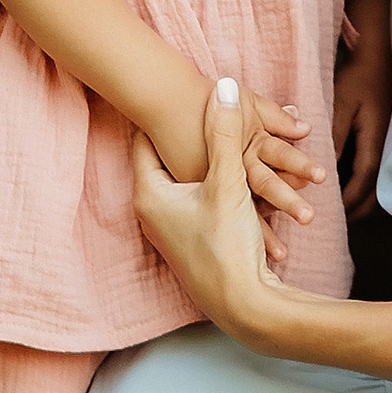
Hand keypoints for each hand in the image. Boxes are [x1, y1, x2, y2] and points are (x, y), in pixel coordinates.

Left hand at [131, 77, 288, 341]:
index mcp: (150, 194)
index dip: (161, 113)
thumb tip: (223, 85)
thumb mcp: (228, 184)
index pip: (146, 138)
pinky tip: (238, 170)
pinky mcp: (193, 237)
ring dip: (208, 156)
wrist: (245, 307)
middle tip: (200, 99)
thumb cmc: (227, 247)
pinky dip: (218, 180)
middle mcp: (154, 210)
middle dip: (190, 132)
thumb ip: (225, 134)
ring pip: (189, 177)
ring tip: (223, 128)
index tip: (172, 85)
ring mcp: (172, 226)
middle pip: (168, 156)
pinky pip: (202, 196)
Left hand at [331, 31, 391, 211]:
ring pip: (375, 180)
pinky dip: (360, 180)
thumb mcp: (342, 105)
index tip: (331, 216)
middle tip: (335, 221)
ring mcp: (386, 142)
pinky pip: (372, 166)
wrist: (376, 56)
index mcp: (375, 141)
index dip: (348, 202)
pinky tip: (343, 180)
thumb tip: (326, 170)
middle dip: (356, 208)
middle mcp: (384, 147)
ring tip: (338, 207)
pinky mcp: (382, 137)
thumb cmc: (357, 77)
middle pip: (375, 189)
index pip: (363, 182)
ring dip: (359, 195)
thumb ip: (335, 137)